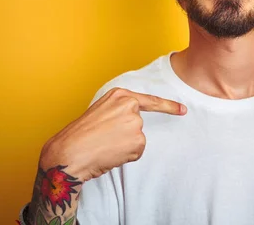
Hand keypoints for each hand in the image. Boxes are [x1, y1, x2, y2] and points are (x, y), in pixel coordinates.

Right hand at [39, 87, 186, 181]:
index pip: (150, 101)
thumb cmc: (80, 135)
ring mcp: (136, 124)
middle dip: (124, 135)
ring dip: (124, 147)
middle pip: (138, 125)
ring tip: (104, 146)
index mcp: (120, 95)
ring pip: (137, 140)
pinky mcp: (138, 141)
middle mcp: (131, 107)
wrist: (70, 152)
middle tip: (103, 139)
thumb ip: (119, 112)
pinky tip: (110, 153)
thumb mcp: (100, 111)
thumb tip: (132, 123)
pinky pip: (136, 152)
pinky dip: (125, 156)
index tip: (183, 110)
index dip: (168, 106)